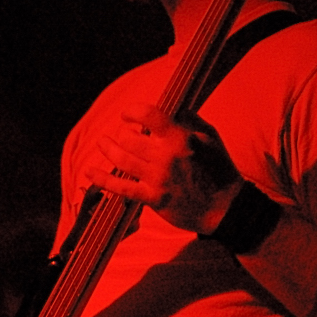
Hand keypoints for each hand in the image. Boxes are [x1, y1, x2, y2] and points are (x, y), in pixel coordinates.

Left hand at [86, 102, 242, 233]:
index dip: (133, 110)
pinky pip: (122, 188)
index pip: (149, 115)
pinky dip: (103, 179)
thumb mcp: (212, 138)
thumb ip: (191, 120)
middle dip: (123, 133)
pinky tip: (90, 172)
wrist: (226, 208)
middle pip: (130, 138)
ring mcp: (158, 179)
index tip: (128, 113)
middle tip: (124, 134)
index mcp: (181, 139)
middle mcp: (166, 157)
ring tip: (103, 142)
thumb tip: (173, 109)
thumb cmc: (220, 170)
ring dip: (108, 148)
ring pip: (122, 159)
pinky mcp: (153, 198)